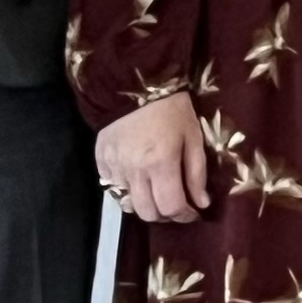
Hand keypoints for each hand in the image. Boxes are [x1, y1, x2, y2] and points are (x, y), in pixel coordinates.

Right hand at [95, 91, 213, 223]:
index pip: (171, 206)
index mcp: (160, 163)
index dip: (184, 215)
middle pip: (147, 212)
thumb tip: (201, 203)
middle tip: (176, 206)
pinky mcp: (100, 161)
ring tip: (157, 193)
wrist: (135, 87)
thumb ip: (197, 174)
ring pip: (128, 203)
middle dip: (165, 215)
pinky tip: (138, 180)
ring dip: (145, 204)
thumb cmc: (172, 111)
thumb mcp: (193, 138)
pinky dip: (127, 191)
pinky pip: (112, 188)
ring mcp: (114, 167)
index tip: (193, 213)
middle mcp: (134, 171)